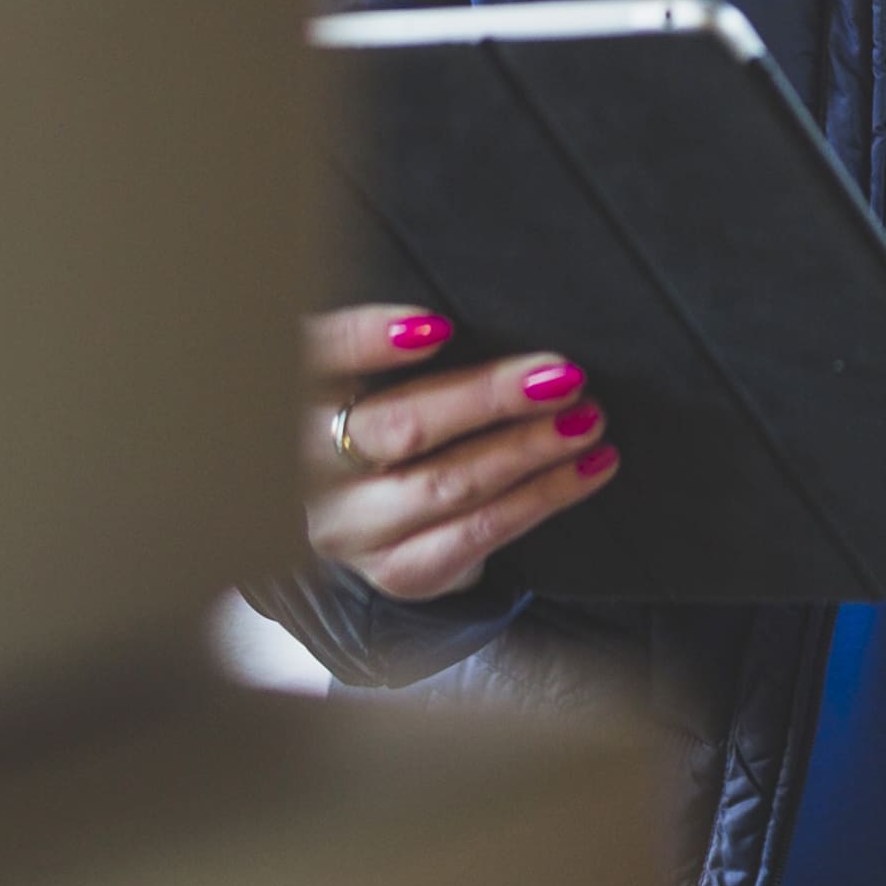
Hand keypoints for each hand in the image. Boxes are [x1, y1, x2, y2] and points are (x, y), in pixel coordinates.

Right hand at [301, 307, 623, 601]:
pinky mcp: (400, 569)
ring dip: (529, 448)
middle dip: (488, 397)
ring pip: (448, 484)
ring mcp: (355, 529)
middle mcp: (313, 473)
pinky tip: (589, 468)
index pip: (320, 360)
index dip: (371, 341)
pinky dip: (544, 496)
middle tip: (560, 375)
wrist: (359, 522)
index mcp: (296, 401)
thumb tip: (477, 316)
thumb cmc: (375, 417)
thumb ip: (392, 344)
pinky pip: (480, 532)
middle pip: (400, 428)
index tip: (438, 328)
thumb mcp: (360, 375)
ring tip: (587, 418)